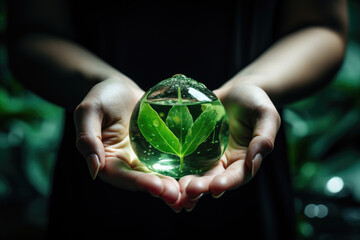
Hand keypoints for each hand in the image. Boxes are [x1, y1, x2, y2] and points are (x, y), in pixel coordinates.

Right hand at [74, 77, 179, 204]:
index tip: (157, 186)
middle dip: (161, 190)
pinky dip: (181, 169)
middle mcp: (126, 164)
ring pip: (158, 175)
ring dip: (173, 185)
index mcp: (107, 160)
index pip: (122, 176)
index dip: (139, 182)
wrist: (119, 89)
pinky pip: (169, 160)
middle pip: (143, 181)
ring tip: (189, 193)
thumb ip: (88, 138)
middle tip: (178, 195)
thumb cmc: (101, 97)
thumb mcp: (89, 110)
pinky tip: (198, 174)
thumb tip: (94, 169)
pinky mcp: (156, 150)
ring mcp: (143, 158)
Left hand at [178, 82, 280, 210]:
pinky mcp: (193, 147)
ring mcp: (208, 156)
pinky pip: (183, 157)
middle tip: (190, 190)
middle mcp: (225, 163)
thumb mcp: (265, 115)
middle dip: (203, 187)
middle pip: (213, 180)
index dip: (227, 183)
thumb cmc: (255, 101)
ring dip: (187, 183)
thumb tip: (254, 162)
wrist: (235, 91)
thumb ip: (264, 137)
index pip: (237, 176)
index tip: (216, 187)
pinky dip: (175, 166)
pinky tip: (163, 171)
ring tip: (177, 188)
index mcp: (245, 160)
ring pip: (197, 174)